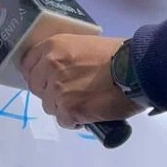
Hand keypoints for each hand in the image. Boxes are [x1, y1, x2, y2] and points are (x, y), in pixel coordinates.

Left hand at [21, 34, 142, 127]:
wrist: (139, 69)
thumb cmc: (118, 54)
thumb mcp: (84, 44)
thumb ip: (66, 57)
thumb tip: (58, 72)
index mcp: (52, 47)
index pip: (28, 65)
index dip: (37, 75)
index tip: (47, 81)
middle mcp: (49, 67)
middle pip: (37, 88)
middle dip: (50, 92)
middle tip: (70, 94)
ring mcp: (57, 90)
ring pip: (49, 106)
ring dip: (63, 108)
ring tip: (84, 103)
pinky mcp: (69, 110)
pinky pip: (64, 121)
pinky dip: (75, 121)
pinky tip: (88, 114)